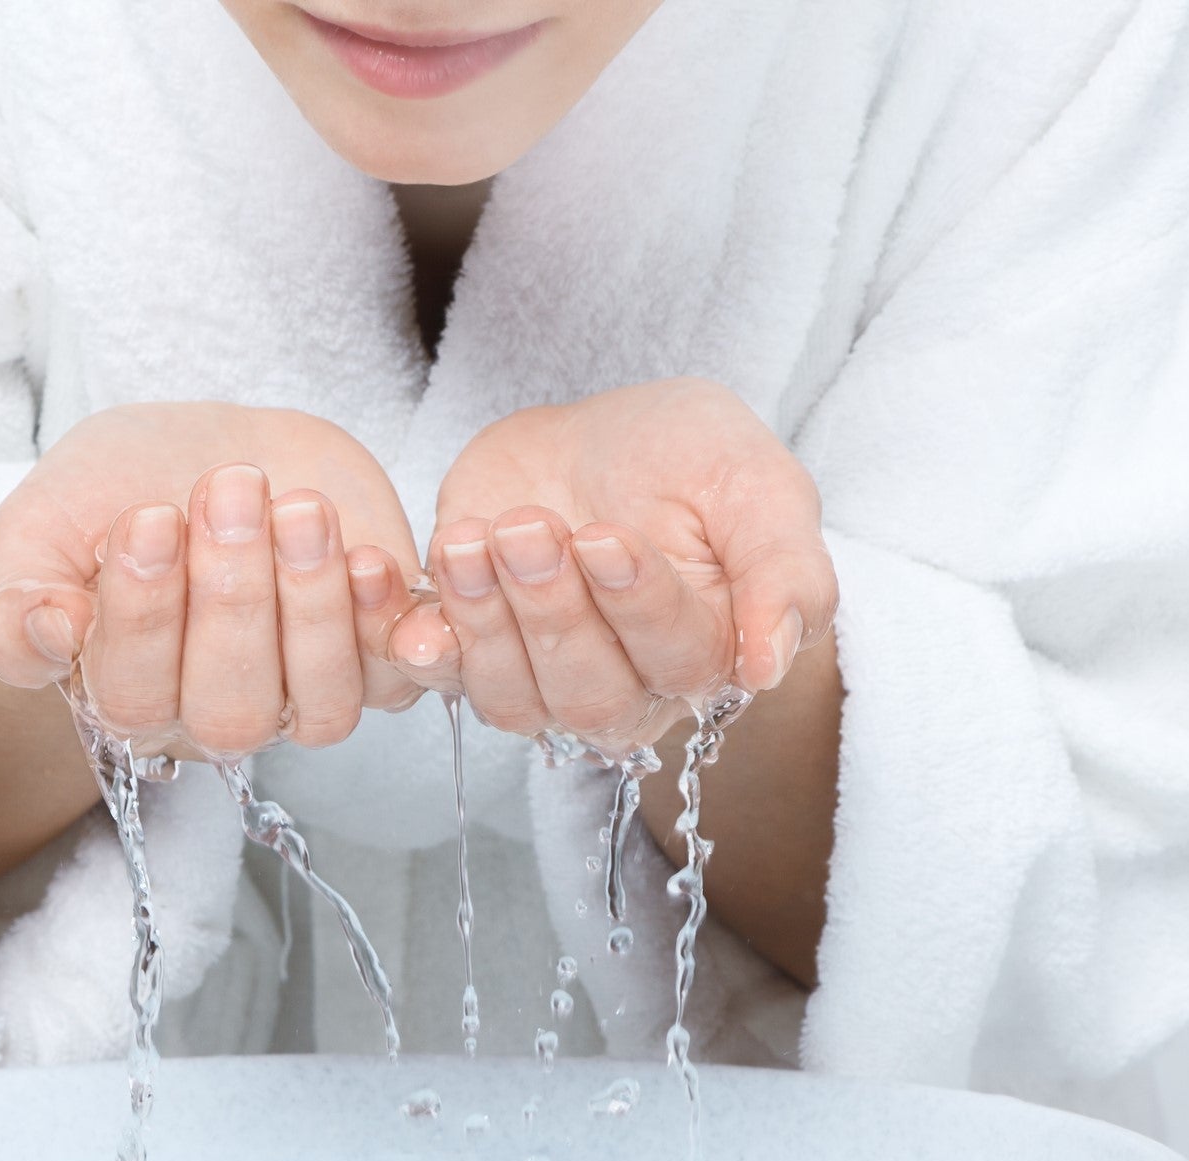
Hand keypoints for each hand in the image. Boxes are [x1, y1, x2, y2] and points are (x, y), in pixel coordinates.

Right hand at [0, 403, 424, 758]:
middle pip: (231, 712)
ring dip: (314, 607)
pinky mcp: (374, 658)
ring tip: (297, 509)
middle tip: (226, 490)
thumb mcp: (38, 530)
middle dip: (233, 599)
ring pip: (321, 706)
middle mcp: (215, 714)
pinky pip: (396, 679)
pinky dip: (388, 625)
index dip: (145, 614)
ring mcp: (301, 693)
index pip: (134, 695)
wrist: (208, 449)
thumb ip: (15, 596)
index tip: (148, 516)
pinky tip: (367, 556)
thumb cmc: (115, 492)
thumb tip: (48, 635)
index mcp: (126, 697)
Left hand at [393, 378, 836, 754]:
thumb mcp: (759, 485)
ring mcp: (545, 678)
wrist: (602, 436)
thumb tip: (769, 667)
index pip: (677, 657)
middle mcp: (630, 688)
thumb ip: (786, 571)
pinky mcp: (475, 651)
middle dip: (553, 609)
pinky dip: (418, 642)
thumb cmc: (691, 460)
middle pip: (590, 691)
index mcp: (711, 654)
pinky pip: (442, 678)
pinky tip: (401, 599)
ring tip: (470, 540)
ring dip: (485, 620)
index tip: (605, 537)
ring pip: (513, 697)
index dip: (637, 604)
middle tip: (531, 528)